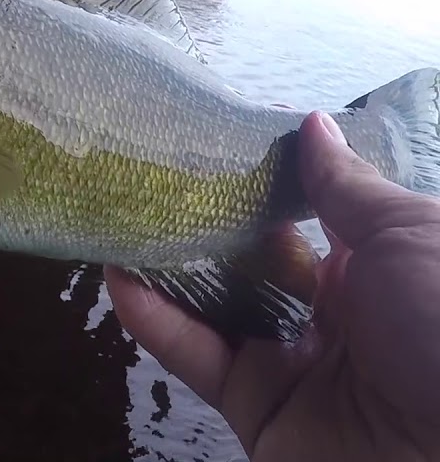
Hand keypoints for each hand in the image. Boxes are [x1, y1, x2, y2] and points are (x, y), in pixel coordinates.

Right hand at [106, 111, 439, 460]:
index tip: (215, 134)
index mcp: (379, 267)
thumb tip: (309, 123)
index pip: (309, 213)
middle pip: (252, 259)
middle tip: (151, 173)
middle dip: (204, 218)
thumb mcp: (411, 235)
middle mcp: (332, 312)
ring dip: (165, 266)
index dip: (265, 175)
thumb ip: (346, 186)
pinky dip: (155, 322)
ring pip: (214, 306)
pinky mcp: (253, 407)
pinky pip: (197, 359)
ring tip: (119, 217)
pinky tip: (119, 278)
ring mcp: (288, 361)